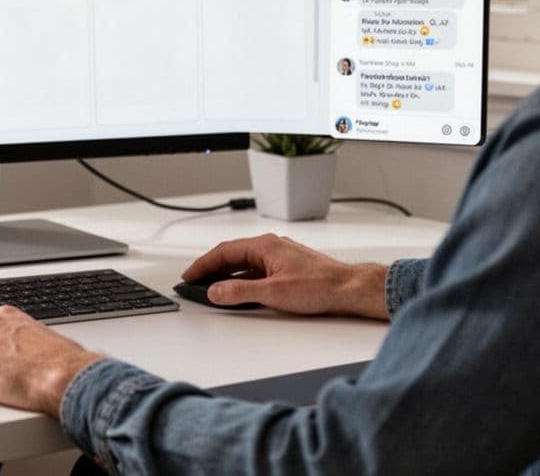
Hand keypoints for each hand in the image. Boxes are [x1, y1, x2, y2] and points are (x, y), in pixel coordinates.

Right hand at [182, 233, 389, 319]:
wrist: (349, 289)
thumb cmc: (320, 286)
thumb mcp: (272, 293)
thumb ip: (239, 292)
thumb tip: (215, 291)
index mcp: (264, 246)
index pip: (224, 252)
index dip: (203, 265)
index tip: (189, 275)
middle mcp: (271, 247)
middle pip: (232, 256)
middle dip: (211, 269)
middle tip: (195, 282)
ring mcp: (280, 257)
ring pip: (245, 264)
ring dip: (227, 275)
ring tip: (212, 288)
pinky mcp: (287, 268)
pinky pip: (257, 271)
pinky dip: (242, 280)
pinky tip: (239, 292)